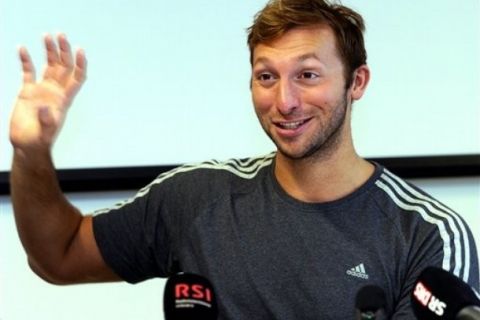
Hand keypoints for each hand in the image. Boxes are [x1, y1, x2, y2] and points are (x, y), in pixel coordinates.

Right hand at [9, 34, 86, 153]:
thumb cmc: (39, 142)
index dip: (80, 64)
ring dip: (49, 51)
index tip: (79, 49)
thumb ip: (48, 121)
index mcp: (64, 99)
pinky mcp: (27, 91)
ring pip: (49, 65)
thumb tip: (46, 108)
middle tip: (60, 35)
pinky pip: (28, 71)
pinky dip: (26, 60)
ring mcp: (42, 90)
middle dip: (64, 51)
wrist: (27, 146)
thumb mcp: (45, 133)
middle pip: (63, 66)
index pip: (77, 77)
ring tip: (46, 35)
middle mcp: (55, 91)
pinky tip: (22, 48)